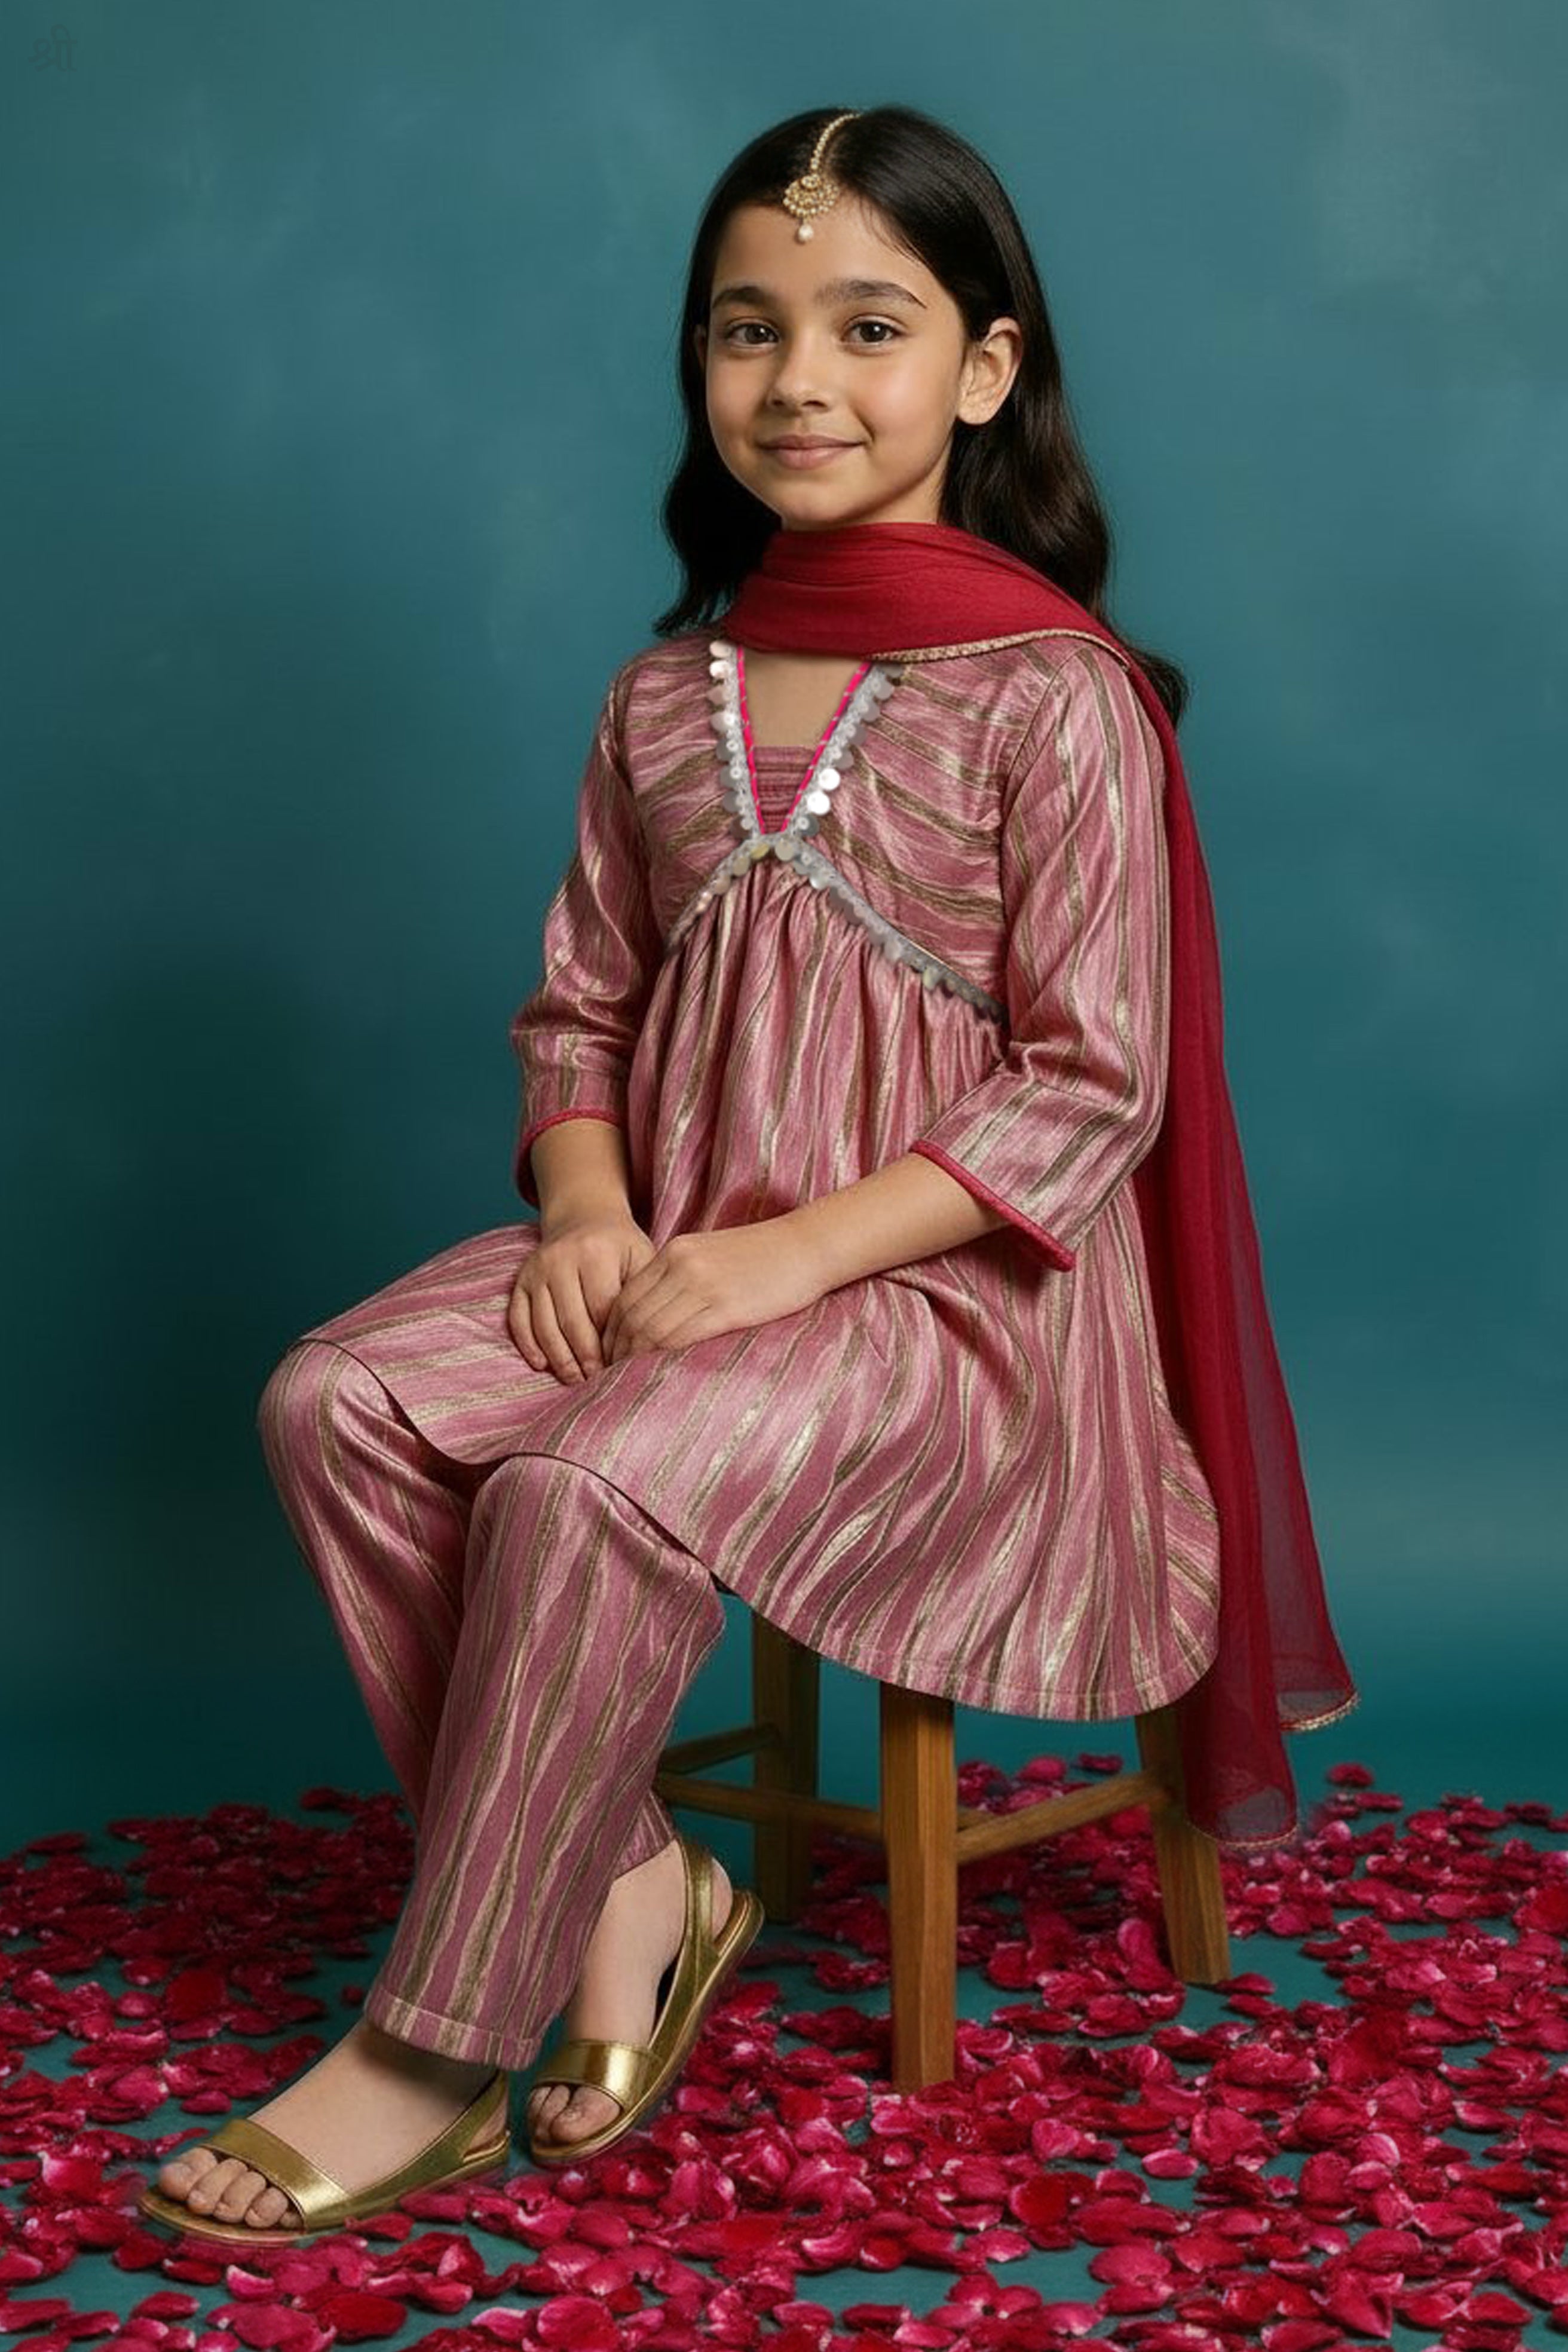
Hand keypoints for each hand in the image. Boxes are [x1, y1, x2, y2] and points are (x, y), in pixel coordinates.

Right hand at [509, 1211, 656, 1383]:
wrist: (583, 1218)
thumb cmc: (619, 1247)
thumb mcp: (641, 1257)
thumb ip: (642, 1294)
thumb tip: (643, 1343)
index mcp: (596, 1252)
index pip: (603, 1309)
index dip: (613, 1342)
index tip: (623, 1366)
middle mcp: (561, 1259)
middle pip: (573, 1321)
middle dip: (587, 1357)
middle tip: (599, 1382)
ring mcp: (536, 1270)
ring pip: (544, 1325)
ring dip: (560, 1359)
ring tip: (576, 1380)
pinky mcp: (520, 1280)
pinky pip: (518, 1319)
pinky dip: (529, 1345)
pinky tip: (543, 1365)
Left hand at [602, 1222, 828, 1363]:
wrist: (808, 1245)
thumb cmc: (765, 1256)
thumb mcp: (711, 1255)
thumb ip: (681, 1278)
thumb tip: (656, 1317)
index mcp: (675, 1252)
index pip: (626, 1297)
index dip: (612, 1331)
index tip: (612, 1355)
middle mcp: (682, 1265)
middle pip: (631, 1315)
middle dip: (617, 1350)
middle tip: (614, 1375)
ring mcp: (703, 1286)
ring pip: (651, 1329)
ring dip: (636, 1359)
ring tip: (632, 1380)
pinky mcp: (727, 1307)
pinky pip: (681, 1337)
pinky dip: (663, 1358)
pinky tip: (661, 1373)